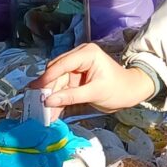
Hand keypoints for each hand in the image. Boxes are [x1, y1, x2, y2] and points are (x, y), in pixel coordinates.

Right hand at [31, 43, 155, 111]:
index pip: (62, 64)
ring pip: (57, 81)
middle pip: (56, 72)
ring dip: (51, 96)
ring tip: (44, 113)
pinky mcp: (76, 76)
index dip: (48, 77)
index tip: (35, 90)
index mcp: (87, 53)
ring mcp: (77, 66)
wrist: (131, 92)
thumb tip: (48, 102)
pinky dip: (58, 98)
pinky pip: (62, 87)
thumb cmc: (118, 89)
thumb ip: (71, 96)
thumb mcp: (95, 93)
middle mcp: (79, 56)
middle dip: (48, 89)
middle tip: (37, 105)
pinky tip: (52, 111)